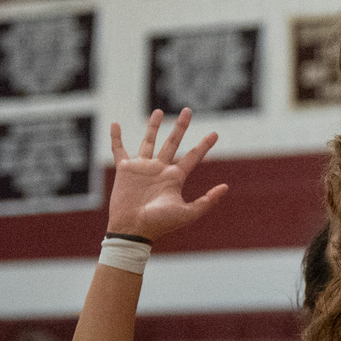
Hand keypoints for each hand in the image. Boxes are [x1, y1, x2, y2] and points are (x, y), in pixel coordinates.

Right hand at [106, 109, 227, 241]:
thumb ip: (207, 201)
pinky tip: (114, 124)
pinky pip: (119, 150)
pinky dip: (115, 138)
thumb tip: (226, 187)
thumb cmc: (160, 224)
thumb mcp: (188, 213)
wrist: (133, 230)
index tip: (215, 134)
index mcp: (175, 178)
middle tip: (188, 110)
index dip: (204, 145)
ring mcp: (142, 168)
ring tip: (159, 112)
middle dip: (180, 127)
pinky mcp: (125, 170)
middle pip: (173, 142)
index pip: (192, 157)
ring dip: (153, 127)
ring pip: (149, 141)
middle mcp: (160, 170)